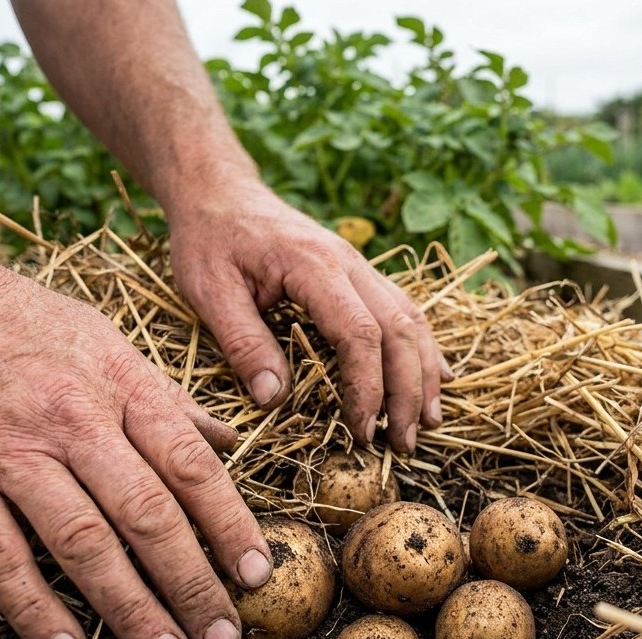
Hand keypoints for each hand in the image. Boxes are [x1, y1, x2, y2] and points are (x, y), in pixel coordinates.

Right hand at [0, 254, 271, 638]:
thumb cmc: (20, 320)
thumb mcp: (106, 341)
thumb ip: (166, 399)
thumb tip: (230, 439)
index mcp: (119, 383)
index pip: (190, 464)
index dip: (229, 523)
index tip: (256, 572)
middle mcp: (72, 419)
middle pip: (146, 512)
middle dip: (191, 581)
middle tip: (222, 637)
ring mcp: (8, 451)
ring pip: (82, 541)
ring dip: (130, 606)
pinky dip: (33, 606)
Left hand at [170, 181, 445, 453]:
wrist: (218, 192)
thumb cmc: (209, 239)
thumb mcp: (209, 291)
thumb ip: (243, 342)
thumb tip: (274, 399)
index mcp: (314, 266)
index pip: (359, 333)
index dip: (366, 387)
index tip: (360, 431)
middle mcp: (350, 262)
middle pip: (400, 329)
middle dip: (407, 391)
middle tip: (403, 443)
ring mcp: (360, 265)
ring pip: (412, 319)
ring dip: (424, 373)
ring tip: (428, 422)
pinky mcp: (360, 273)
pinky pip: (404, 309)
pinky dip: (422, 348)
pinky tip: (432, 379)